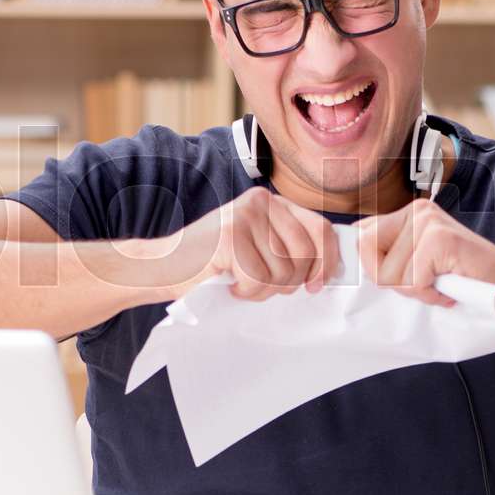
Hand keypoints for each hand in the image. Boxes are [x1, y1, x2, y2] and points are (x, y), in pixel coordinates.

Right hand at [153, 187, 340, 301]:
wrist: (164, 266)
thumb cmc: (214, 265)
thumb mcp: (259, 248)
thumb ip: (289, 250)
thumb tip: (330, 272)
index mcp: (275, 203)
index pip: (321, 229)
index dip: (326, 261)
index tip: (317, 286)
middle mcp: (263, 202)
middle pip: (306, 254)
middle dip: (289, 282)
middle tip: (261, 285)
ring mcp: (246, 216)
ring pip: (284, 272)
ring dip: (263, 290)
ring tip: (240, 282)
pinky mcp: (231, 235)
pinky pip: (258, 279)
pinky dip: (245, 292)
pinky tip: (229, 284)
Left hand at [356, 199, 494, 306]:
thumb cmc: (463, 278)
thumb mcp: (421, 263)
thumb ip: (391, 257)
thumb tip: (352, 262)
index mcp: (409, 213)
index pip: (362, 233)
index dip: (369, 263)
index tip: (392, 278)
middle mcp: (416, 210)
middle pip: (367, 249)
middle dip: (389, 278)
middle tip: (422, 284)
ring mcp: (428, 222)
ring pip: (390, 272)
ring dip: (416, 290)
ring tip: (441, 284)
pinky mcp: (439, 239)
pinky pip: (412, 280)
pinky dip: (430, 294)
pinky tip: (449, 287)